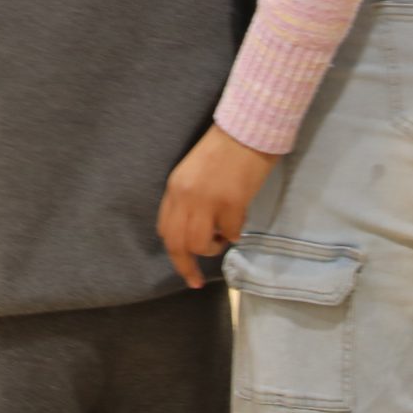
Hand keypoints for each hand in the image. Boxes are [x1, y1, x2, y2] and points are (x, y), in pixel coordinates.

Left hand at [157, 124, 281, 288]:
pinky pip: (229, 234)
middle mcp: (185, 196)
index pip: (165, 229)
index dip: (173, 251)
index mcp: (174, 187)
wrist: (247, 130)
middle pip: (177, 243)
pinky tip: (240, 218)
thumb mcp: (194, 174)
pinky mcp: (231, 203)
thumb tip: (192, 230)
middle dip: (186, 266)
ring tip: (223, 236)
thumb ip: (188, 200)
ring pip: (201, 245)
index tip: (183, 266)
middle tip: (195, 281)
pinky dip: (235, 232)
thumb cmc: (224, 150)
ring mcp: (207, 201)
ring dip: (213, 248)